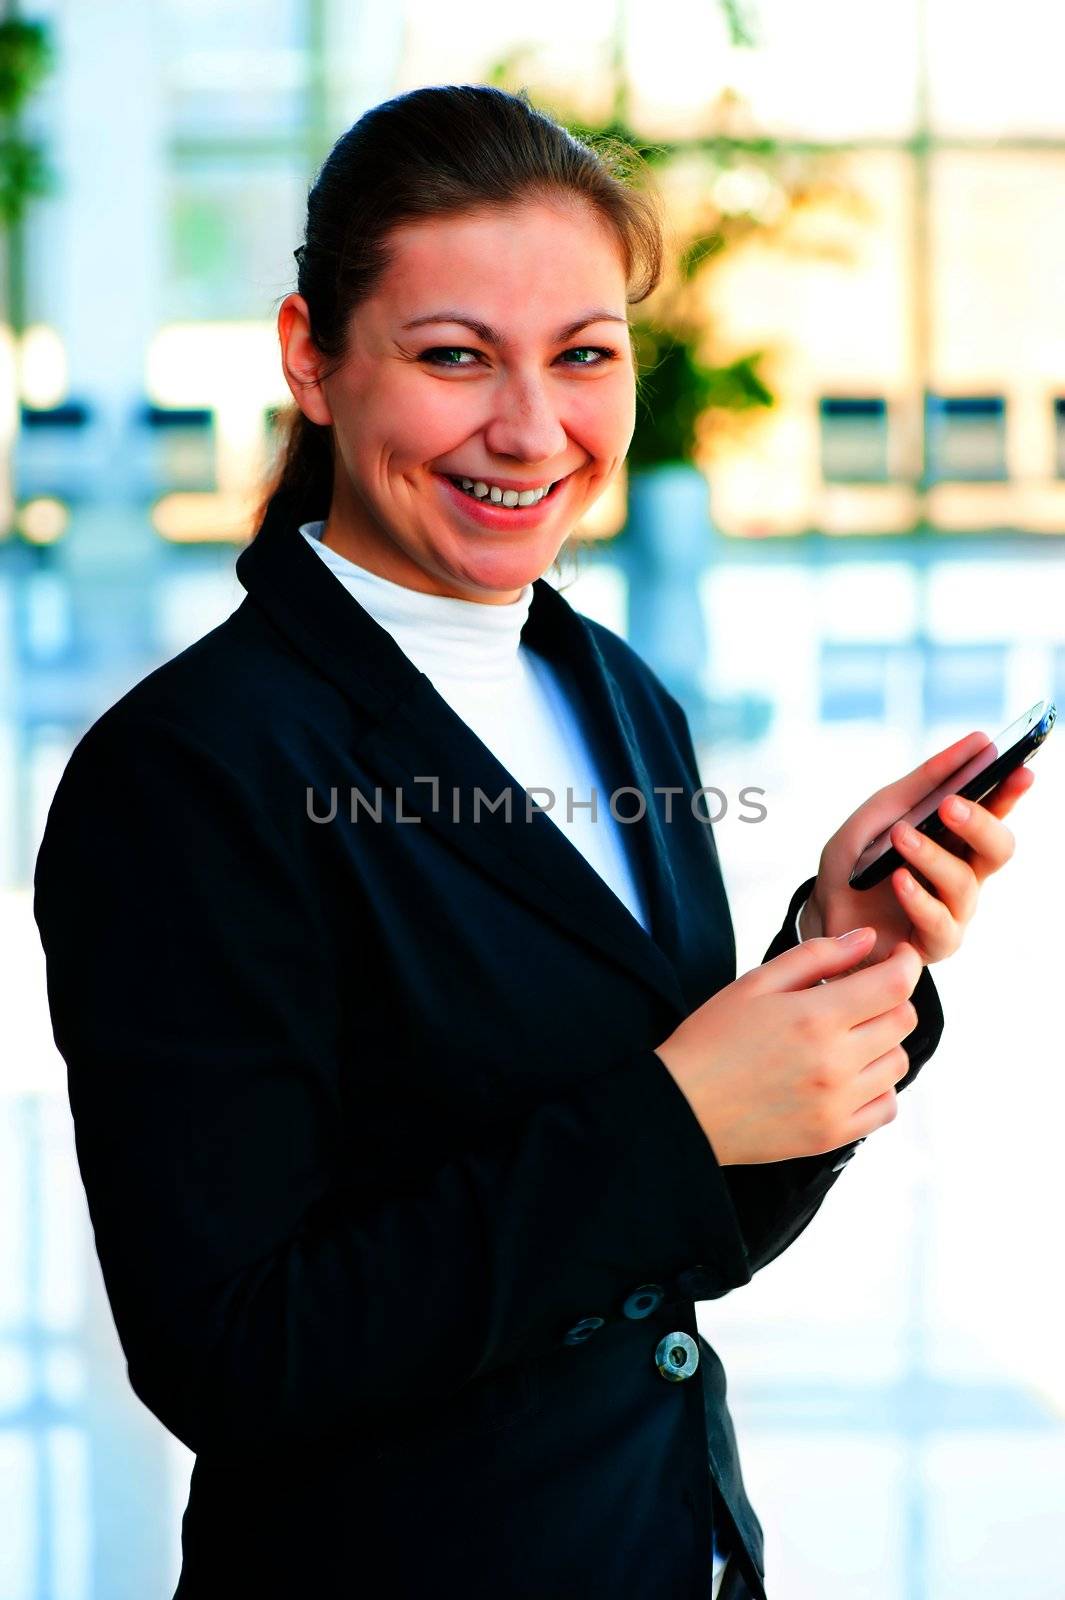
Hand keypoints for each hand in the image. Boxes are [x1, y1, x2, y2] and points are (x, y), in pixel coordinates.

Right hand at [655, 931, 923, 1164]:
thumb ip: (817, 956)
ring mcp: (837, 1103)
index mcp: (815, 1017)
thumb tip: (868, 939)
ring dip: (883, 1041)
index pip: (895, 984)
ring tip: (847, 1036)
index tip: (899, 956)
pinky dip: (878, 1086)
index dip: (906, 962)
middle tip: (862, 995)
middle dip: (891, 998)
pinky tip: (848, 1075)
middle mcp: (835, 1063)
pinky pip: (887, 1106)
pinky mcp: (832, 1135)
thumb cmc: (712, 1038)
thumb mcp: (756, 983)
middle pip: (903, 1020)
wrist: (681, 1106)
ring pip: (898, 1062)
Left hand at [804, 731, 1035, 968]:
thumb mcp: (879, 814)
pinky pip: (939, 922)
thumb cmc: (858, 862)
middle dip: (978, 823)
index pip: (996, 812)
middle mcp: (965, 874)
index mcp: (958, 840)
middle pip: (998, 849)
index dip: (1010, 792)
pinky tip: (898, 879)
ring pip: (963, 883)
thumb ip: (923, 782)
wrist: (823, 914)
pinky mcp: (934, 943)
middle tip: (949, 805)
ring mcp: (953, 911)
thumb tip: (979, 743)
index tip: (1018, 769)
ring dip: (931, 855)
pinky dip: (917, 897)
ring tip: (900, 836)